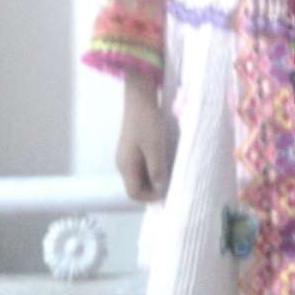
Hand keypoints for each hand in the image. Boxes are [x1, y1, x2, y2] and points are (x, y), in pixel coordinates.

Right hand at [115, 72, 167, 202]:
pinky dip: (152, 165)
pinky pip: (142, 163)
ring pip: (140, 174)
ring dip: (154, 176)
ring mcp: (127, 154)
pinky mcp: (132, 145)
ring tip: (170, 170)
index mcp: (126, 166)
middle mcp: (123, 163)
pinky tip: (164, 158)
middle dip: (153, 187)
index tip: (167, 190)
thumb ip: (157, 169)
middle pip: (136, 185)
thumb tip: (159, 188)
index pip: (134, 193)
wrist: (140, 97)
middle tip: (171, 181)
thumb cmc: (147, 122)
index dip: (150, 197)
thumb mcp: (155, 147)